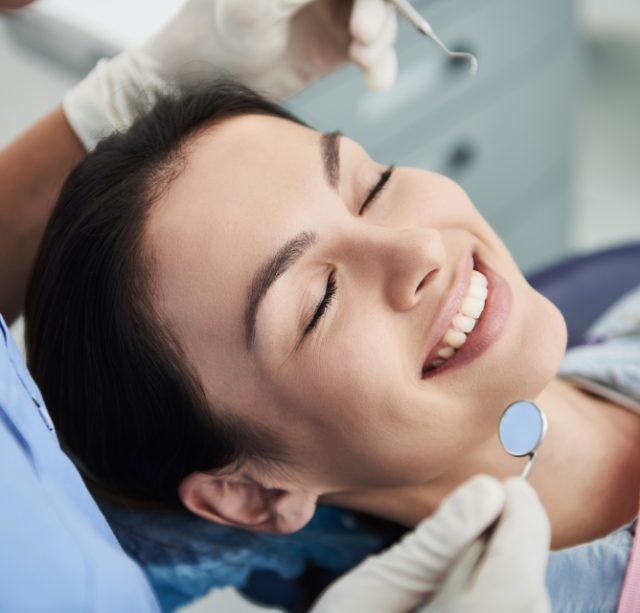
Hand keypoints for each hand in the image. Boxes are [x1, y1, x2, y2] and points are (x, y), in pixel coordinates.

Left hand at [63, 0, 397, 149]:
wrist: (211, 75)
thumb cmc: (223, 23)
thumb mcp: (266, 0)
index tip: (368, 12)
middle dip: (378, 13)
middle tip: (364, 34)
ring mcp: (338, 12)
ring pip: (382, 20)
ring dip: (381, 41)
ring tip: (363, 57)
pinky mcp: (341, 47)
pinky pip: (374, 53)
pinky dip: (379, 65)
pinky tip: (374, 78)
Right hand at [310, 475, 550, 612]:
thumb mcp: (382, 582)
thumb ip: (440, 540)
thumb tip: (487, 489)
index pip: (519, 564)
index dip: (524, 518)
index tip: (508, 483)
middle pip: (528, 584)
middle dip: (516, 537)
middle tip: (486, 501)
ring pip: (524, 602)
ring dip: (506, 563)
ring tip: (471, 536)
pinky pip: (510, 612)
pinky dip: (499, 589)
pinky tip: (463, 577)